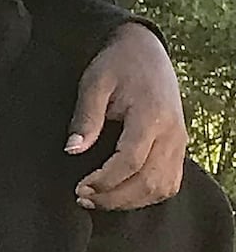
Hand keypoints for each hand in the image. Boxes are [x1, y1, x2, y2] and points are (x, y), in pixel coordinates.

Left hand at [66, 23, 186, 209]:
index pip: (131, 161)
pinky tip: (121, 194)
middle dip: (114, 197)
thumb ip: (86, 117)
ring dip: (130, 201)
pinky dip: (147, 196)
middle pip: (149, 181)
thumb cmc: (117, 64)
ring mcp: (179, 141)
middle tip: (83, 197)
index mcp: (152, 115)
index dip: (105, 181)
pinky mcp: (179, 146)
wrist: (145, 50)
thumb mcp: (94, 83)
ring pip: (162, 188)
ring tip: (98, 199)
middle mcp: (172, 132)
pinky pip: (170, 183)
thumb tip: (72, 149)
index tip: (79, 188)